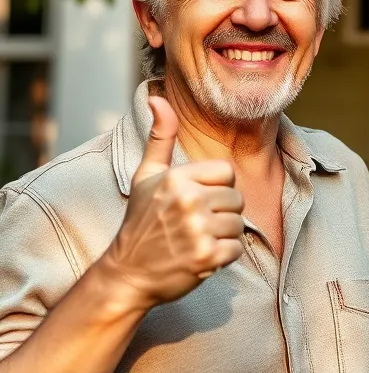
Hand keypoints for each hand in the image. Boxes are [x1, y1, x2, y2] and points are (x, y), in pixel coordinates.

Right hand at [98, 97, 245, 311]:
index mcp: (177, 178)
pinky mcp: (207, 256)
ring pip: (239, 224)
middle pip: (236, 199)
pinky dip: (223, 256)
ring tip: (195, 240)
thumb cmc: (140, 222)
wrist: (126, 274)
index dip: (216, 189)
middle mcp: (188, 201)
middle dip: (221, 213)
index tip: (194, 202)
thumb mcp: (146, 176)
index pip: (227, 173)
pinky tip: (199, 256)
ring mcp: (198, 229)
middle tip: (193, 225)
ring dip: (222, 235)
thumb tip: (158, 97)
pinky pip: (237, 249)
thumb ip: (160, 137)